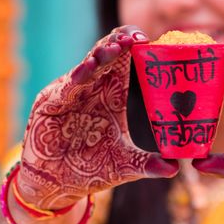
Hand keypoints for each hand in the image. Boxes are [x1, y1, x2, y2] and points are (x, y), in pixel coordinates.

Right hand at [17, 25, 179, 208]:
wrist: (55, 185)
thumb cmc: (89, 169)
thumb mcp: (123, 164)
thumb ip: (147, 163)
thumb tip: (174, 168)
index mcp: (110, 94)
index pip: (124, 62)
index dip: (135, 49)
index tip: (150, 42)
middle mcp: (91, 88)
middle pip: (106, 54)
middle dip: (119, 41)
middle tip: (136, 37)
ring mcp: (70, 93)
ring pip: (86, 65)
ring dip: (100, 55)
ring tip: (115, 48)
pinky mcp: (49, 103)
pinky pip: (65, 87)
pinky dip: (77, 77)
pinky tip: (87, 70)